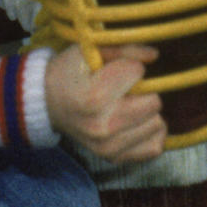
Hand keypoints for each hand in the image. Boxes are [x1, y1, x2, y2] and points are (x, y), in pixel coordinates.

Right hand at [45, 43, 164, 163]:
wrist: (48, 103)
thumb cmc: (69, 72)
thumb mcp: (88, 51)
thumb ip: (122, 48)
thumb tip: (153, 56)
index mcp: (95, 96)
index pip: (137, 72)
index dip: (129, 64)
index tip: (114, 69)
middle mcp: (103, 126)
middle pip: (154, 102)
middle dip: (144, 90)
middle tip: (126, 88)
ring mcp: (109, 146)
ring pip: (158, 124)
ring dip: (148, 112)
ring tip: (128, 105)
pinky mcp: (114, 157)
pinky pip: (154, 147)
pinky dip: (150, 132)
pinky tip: (137, 122)